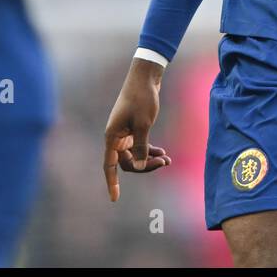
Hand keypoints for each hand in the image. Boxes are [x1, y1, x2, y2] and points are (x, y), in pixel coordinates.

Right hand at [103, 58, 171, 200]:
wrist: (145, 77)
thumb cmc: (142, 98)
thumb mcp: (144, 124)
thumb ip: (141, 147)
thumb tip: (139, 166)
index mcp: (112, 136)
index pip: (109, 165)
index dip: (111, 183)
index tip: (114, 199)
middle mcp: (115, 136)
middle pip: (127, 162)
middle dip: (145, 166)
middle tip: (166, 163)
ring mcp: (124, 133)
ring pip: (135, 155)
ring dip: (150, 159)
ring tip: (168, 160)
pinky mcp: (133, 129)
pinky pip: (139, 147)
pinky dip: (150, 151)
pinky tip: (163, 153)